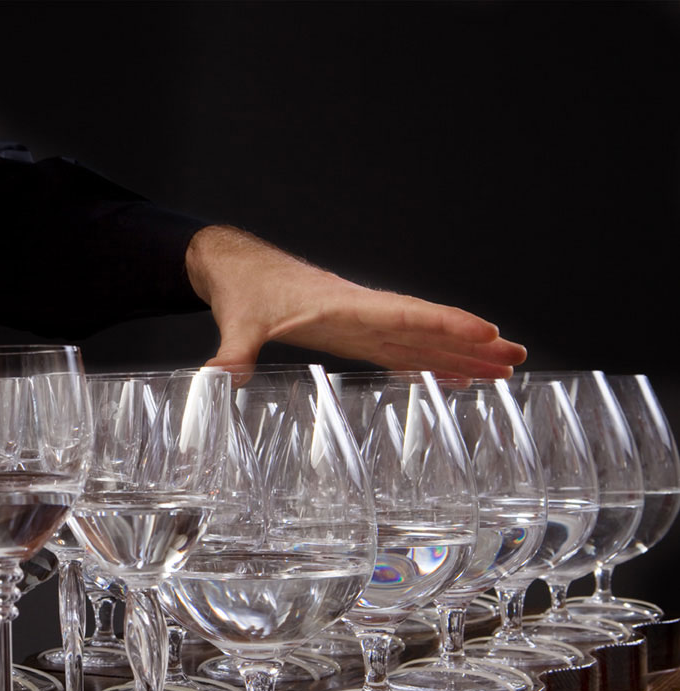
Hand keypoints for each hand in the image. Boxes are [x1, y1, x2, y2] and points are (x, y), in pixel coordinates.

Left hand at [186, 225, 526, 376]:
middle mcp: (360, 313)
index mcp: (340, 306)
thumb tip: (218, 376)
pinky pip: (401, 350)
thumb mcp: (236, 320)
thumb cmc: (242, 288)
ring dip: (462, 355)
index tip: (486, 332)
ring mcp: (361, 323)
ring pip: (420, 340)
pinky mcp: (353, 334)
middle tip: (517, 358)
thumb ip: (233, 350)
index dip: (444, 325)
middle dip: (471, 344)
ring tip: (506, 369)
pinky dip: (432, 363)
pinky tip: (457, 378)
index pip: (402, 315)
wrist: (236, 267)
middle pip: (425, 328)